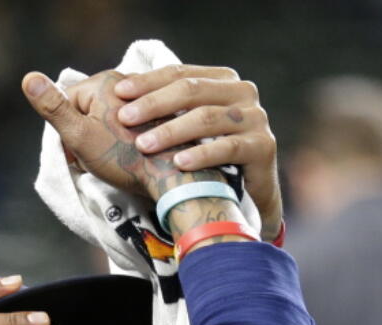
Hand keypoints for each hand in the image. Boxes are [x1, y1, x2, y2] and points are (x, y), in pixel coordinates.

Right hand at [22, 69, 213, 200]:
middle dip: (86, 135)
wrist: (169, 178)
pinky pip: (128, 124)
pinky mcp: (158, 113)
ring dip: (104, 139)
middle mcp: (126, 81)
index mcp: (103, 81)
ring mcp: (144, 96)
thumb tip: (28, 77)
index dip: (67, 131)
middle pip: (88, 108)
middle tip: (97, 158)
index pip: (67, 102)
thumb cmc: (123, 159)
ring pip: (107, 118)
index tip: (78, 152)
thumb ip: (53, 107)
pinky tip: (131, 154)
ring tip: (115, 158)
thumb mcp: (79, 135)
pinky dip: (124, 139)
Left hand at [113, 65, 282, 239]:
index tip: (118, 93)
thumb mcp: (184, 126)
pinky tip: (179, 163)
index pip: (180, 73)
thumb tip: (119, 90)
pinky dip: (201, 154)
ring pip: (207, 118)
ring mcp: (255, 118)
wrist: (243, 193)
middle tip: (125, 118)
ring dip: (171, 131)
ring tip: (144, 145)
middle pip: (192, 91)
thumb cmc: (205, 156)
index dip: (148, 82)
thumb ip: (164, 106)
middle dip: (154, 104)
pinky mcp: (263, 146)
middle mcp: (242, 92)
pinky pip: (228, 148)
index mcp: (221, 80)